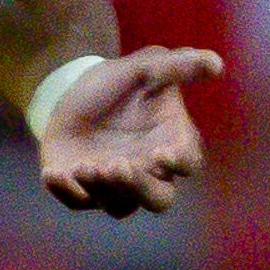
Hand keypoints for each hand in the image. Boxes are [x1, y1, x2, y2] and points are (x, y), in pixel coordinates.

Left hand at [36, 46, 218, 216]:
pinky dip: (65, 192)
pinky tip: (53, 174)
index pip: (188, 163)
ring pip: (120, 206)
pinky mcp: (82, 189)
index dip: (179, 163)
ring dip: (104, 191)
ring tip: (84, 167)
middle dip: (140, 188)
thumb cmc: (118, 83)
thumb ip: (177, 66)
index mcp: (171, 142)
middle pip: (159, 199)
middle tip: (117, 165)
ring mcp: (115, 184)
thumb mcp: (145, 68)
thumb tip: (216, 64)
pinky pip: (77, 201)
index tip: (161, 153)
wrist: (71, 90)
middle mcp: (148, 171)